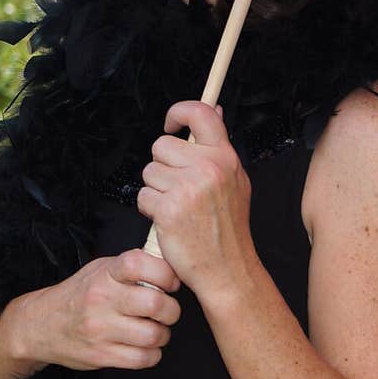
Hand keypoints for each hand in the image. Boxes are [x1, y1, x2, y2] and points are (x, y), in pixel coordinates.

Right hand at [6, 250, 181, 371]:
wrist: (41, 325)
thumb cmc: (80, 294)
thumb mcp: (101, 269)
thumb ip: (131, 267)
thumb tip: (170, 265)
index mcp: (105, 273)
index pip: (139, 263)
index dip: (165, 273)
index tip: (171, 282)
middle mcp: (102, 299)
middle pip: (155, 304)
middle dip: (171, 310)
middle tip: (167, 311)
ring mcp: (100, 329)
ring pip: (153, 335)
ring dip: (162, 334)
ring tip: (155, 329)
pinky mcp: (101, 355)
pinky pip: (142, 359)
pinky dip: (152, 354)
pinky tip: (145, 346)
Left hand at [137, 100, 256, 299]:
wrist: (227, 269)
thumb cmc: (228, 226)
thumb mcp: (235, 179)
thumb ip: (220, 146)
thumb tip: (216, 109)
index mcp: (225, 157)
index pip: (200, 112)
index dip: (179, 111)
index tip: (171, 123)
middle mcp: (208, 168)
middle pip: (161, 145)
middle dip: (162, 165)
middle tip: (178, 187)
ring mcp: (187, 188)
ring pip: (149, 171)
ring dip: (156, 189)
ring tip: (177, 206)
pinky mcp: (168, 209)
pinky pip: (143, 196)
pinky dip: (150, 210)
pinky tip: (169, 221)